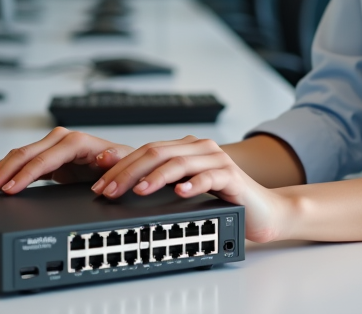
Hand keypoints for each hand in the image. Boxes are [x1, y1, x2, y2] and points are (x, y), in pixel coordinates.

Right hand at [0, 127, 131, 193]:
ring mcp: (53, 149)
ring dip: (0, 172)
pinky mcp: (48, 160)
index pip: (45, 158)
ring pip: (19, 157)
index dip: (26, 174)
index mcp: (78, 142)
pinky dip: (7, 174)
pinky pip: (22, 164)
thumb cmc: (123, 166)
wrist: (121, 168)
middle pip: (25, 153)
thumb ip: (115, 161)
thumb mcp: (123, 164)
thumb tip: (106, 156)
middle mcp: (62, 141)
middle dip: (3, 172)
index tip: (9, 190)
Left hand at [90, 135, 293, 241]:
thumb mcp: (185, 191)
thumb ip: (162, 183)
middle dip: (128, 171)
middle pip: (157, 152)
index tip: (98, 179)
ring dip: (155, 176)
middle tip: (108, 190)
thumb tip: (123, 187)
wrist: (263, 212)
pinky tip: (180, 193)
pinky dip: (192, 184)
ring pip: (179, 161)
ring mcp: (218, 160)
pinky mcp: (233, 177)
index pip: (146, 150)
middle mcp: (200, 149)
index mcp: (186, 148)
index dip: (120, 163)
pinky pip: (210, 177)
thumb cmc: (223, 203)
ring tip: (137, 191)